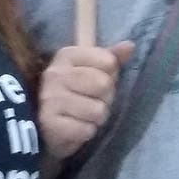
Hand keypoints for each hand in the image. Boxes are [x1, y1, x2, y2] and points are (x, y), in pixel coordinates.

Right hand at [39, 41, 133, 160]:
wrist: (48, 127)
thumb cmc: (76, 94)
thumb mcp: (92, 70)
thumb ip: (111, 57)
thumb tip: (129, 46)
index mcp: (67, 55)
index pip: (108, 61)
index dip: (110, 75)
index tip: (97, 81)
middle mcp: (55, 73)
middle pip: (104, 84)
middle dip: (105, 98)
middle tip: (92, 101)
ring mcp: (50, 98)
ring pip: (98, 110)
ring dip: (96, 118)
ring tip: (84, 116)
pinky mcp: (49, 123)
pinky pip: (87, 130)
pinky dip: (86, 132)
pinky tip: (75, 127)